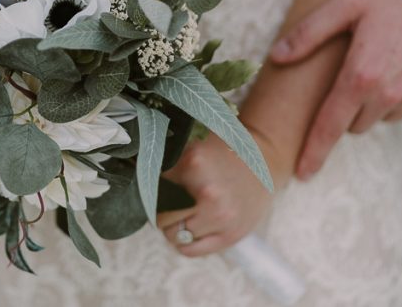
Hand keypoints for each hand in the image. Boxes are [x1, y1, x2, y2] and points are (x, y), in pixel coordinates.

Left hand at [157, 133, 276, 256]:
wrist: (265, 162)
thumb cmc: (223, 154)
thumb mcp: (193, 150)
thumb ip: (166, 165)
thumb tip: (136, 178)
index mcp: (194, 164)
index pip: (152, 188)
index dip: (150, 190)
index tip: (156, 189)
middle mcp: (207, 193)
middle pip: (161, 214)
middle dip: (160, 210)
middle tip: (169, 203)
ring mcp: (220, 217)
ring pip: (173, 234)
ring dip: (171, 228)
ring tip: (181, 215)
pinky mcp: (230, 235)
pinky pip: (190, 250)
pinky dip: (183, 243)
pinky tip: (190, 230)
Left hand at [271, 0, 401, 179]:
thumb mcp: (347, 4)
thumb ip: (308, 33)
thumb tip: (277, 56)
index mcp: (361, 76)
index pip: (330, 126)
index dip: (314, 151)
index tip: (302, 173)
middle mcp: (390, 96)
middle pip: (354, 124)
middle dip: (348, 106)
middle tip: (356, 70)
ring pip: (381, 118)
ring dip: (376, 102)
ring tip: (386, 62)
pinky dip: (401, 98)